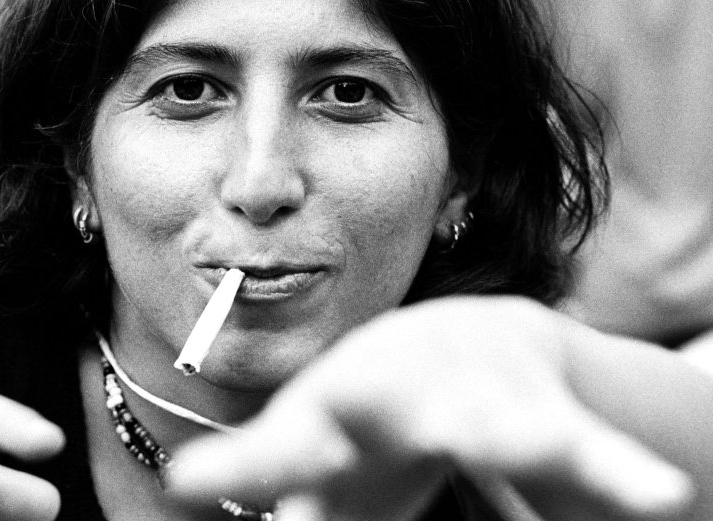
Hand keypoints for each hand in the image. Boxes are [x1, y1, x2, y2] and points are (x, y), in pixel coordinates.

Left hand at [167, 297, 694, 520]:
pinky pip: (584, 445)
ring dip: (508, 441)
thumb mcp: (314, 450)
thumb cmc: (371, 418)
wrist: (462, 343)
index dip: (236, 469)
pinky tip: (658, 494)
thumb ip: (259, 469)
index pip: (274, 449)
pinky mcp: (540, 411)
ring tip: (524, 451)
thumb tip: (179, 484)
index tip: (187, 484)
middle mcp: (394, 397)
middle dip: (347, 427)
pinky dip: (617, 471)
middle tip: (313, 473)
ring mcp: (469, 399)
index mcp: (329, 415)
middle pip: (369, 410)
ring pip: (491, 423)